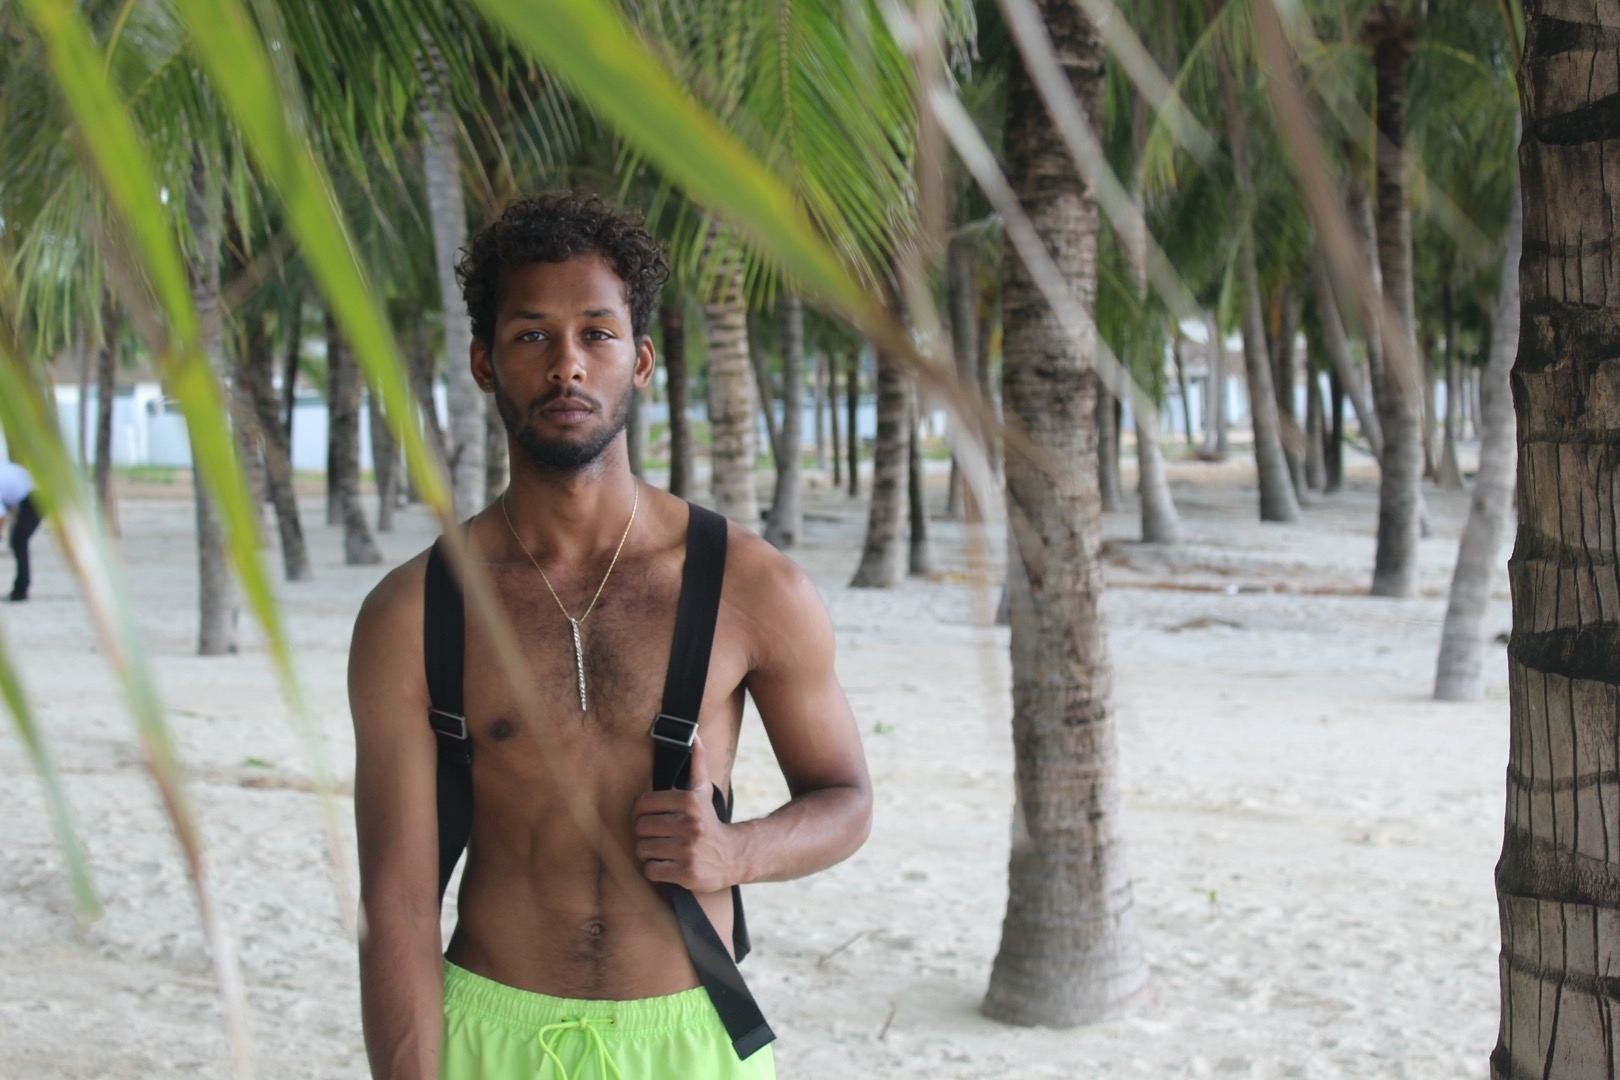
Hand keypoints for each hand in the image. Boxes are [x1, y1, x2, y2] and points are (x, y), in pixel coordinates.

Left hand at [632, 736, 737, 893]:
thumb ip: (697, 763)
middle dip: (644, 834)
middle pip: (640, 828)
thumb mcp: (703, 791)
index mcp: (689, 802)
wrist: (733, 856)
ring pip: (642, 849)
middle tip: (655, 836)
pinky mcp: (686, 873)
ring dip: (648, 852)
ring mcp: (687, 850)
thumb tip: (695, 735)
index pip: (642, 804)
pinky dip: (654, 869)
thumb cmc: (710, 822)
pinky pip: (651, 870)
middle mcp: (689, 825)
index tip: (649, 818)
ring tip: (661, 850)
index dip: (640, 812)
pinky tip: (666, 865)